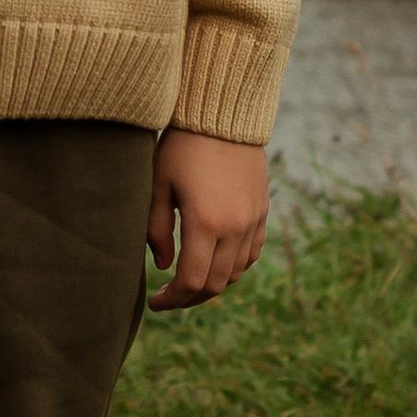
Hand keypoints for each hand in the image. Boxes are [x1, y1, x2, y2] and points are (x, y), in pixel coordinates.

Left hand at [145, 131, 267, 307]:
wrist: (223, 115)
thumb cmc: (182, 146)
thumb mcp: (158, 184)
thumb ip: (157, 229)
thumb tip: (163, 265)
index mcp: (206, 222)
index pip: (192, 281)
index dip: (172, 299)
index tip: (154, 302)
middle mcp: (235, 227)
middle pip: (216, 284)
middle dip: (190, 298)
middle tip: (168, 297)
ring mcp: (253, 220)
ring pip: (236, 272)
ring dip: (212, 284)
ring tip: (188, 281)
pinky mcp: (261, 211)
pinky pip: (252, 253)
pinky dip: (234, 266)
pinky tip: (215, 263)